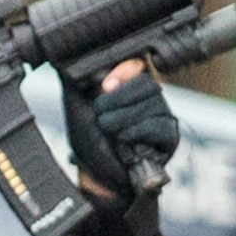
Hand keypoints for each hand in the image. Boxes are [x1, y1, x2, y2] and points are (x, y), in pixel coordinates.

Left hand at [63, 60, 178, 197]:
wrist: (97, 177)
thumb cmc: (88, 143)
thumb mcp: (75, 107)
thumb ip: (74, 80)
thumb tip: (66, 58)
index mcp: (130, 86)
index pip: (138, 64)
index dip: (124, 71)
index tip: (106, 85)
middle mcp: (149, 98)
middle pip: (146, 82)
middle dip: (119, 99)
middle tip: (101, 117)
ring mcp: (162, 115)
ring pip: (153, 103)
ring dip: (124, 118)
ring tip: (109, 132)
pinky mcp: (169, 136)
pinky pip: (159, 124)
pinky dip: (138, 131)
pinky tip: (124, 139)